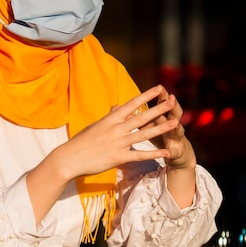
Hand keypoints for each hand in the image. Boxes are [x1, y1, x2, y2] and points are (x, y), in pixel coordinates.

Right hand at [62, 85, 180, 178]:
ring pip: (144, 134)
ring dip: (161, 128)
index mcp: (110, 119)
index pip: (132, 104)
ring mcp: (118, 143)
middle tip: (173, 101)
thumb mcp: (95, 125)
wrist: (70, 158)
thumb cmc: (81, 141)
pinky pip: (139, 155)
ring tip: (175, 123)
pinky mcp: (118, 157)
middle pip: (141, 117)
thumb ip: (110, 116)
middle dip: (159, 108)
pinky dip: (154, 154)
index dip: (146, 95)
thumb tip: (118, 106)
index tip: (159, 88)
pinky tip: (166, 152)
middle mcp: (116, 129)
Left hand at [141, 86, 195, 169]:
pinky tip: (169, 153)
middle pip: (174, 113)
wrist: (175, 152)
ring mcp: (176, 138)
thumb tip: (128, 106)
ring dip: (176, 127)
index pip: (163, 104)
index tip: (159, 87)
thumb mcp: (149, 125)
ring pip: (177, 131)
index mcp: (164, 117)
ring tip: (176, 122)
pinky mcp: (176, 151)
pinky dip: (171, 152)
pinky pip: (173, 152)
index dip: (162, 96)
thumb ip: (140, 116)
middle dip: (172, 106)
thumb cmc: (158, 134)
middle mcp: (173, 125)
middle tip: (172, 97)